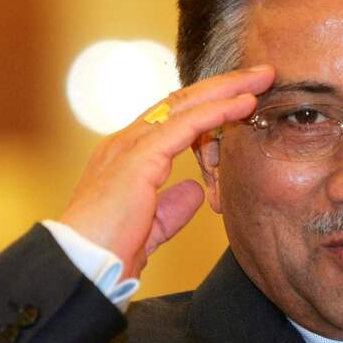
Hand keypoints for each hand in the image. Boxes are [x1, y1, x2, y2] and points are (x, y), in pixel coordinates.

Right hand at [58, 65, 274, 277]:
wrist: (81, 267)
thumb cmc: (108, 253)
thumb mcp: (150, 227)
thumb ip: (171, 208)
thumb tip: (194, 191)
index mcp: (127, 157)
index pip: (173, 119)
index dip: (209, 106)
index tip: (243, 99)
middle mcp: (126, 142)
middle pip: (182, 102)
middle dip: (223, 86)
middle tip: (260, 74)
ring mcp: (130, 145)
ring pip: (186, 104)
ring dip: (227, 89)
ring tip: (261, 78)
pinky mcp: (140, 157)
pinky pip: (186, 125)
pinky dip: (218, 111)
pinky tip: (243, 103)